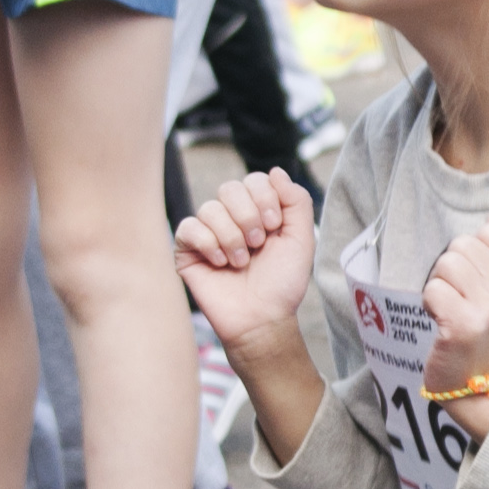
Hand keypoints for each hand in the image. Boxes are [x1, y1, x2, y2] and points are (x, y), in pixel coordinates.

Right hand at [175, 166, 320, 358]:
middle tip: (258, 244)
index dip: (264, 198)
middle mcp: (232, 217)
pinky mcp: (188, 249)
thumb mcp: (301, 238)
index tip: (274, 226)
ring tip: (241, 262)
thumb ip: (297, 201)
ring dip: (231, 237)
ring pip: (210, 208)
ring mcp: (208, 232)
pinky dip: (208, 244)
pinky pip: (188, 227)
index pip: (255, 180)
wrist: (262, 318)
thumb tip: (275, 170)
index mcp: (258, 210)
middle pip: (230, 188)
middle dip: (248, 217)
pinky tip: (220, 264)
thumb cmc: (282, 283)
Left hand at [418, 218, 488, 406]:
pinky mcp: (462, 325)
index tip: (477, 279)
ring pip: (445, 264)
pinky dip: (430, 304)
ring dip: (440, 285)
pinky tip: (442, 321)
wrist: (479, 381)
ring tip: (452, 307)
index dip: (474, 251)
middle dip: (452, 268)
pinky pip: (432, 289)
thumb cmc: (486, 328)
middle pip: (463, 245)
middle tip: (461, 297)